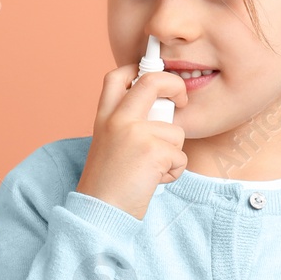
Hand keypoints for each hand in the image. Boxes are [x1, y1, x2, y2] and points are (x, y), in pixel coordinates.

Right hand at [75, 64, 187, 220]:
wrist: (99, 212)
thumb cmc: (108, 184)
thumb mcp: (108, 143)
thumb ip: (127, 124)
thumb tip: (162, 110)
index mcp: (104, 116)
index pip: (118, 76)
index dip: (139, 68)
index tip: (155, 73)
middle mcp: (117, 119)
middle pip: (153, 82)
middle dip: (175, 86)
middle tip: (182, 100)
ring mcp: (135, 133)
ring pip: (175, 131)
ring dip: (172, 153)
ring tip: (151, 169)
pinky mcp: (153, 151)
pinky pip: (180, 156)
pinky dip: (174, 172)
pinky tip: (153, 180)